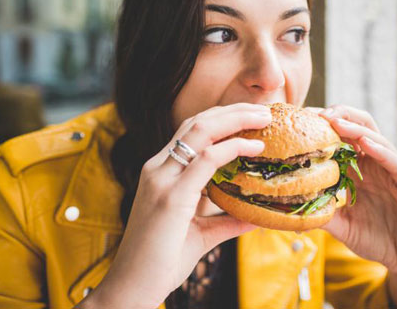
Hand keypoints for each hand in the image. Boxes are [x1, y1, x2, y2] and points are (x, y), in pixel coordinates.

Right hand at [81, 103, 270, 308]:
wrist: (132, 287)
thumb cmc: (162, 260)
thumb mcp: (200, 234)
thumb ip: (227, 221)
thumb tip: (257, 216)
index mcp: (161, 172)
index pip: (192, 131)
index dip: (223, 119)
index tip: (252, 118)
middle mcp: (158, 169)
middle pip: (197, 122)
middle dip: (233, 111)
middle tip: (264, 110)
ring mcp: (161, 180)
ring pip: (200, 131)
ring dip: (235, 119)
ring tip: (264, 118)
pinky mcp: (170, 197)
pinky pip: (205, 160)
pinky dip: (231, 148)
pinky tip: (253, 149)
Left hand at [311, 104, 396, 307]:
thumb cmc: (376, 239)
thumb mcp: (341, 226)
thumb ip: (321, 214)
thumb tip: (288, 210)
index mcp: (358, 170)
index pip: (341, 138)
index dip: (323, 126)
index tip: (301, 119)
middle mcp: (376, 164)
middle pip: (359, 127)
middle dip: (338, 115)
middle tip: (316, 113)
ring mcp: (393, 172)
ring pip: (376, 139)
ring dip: (355, 128)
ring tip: (335, 120)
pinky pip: (396, 163)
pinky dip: (382, 151)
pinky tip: (366, 144)